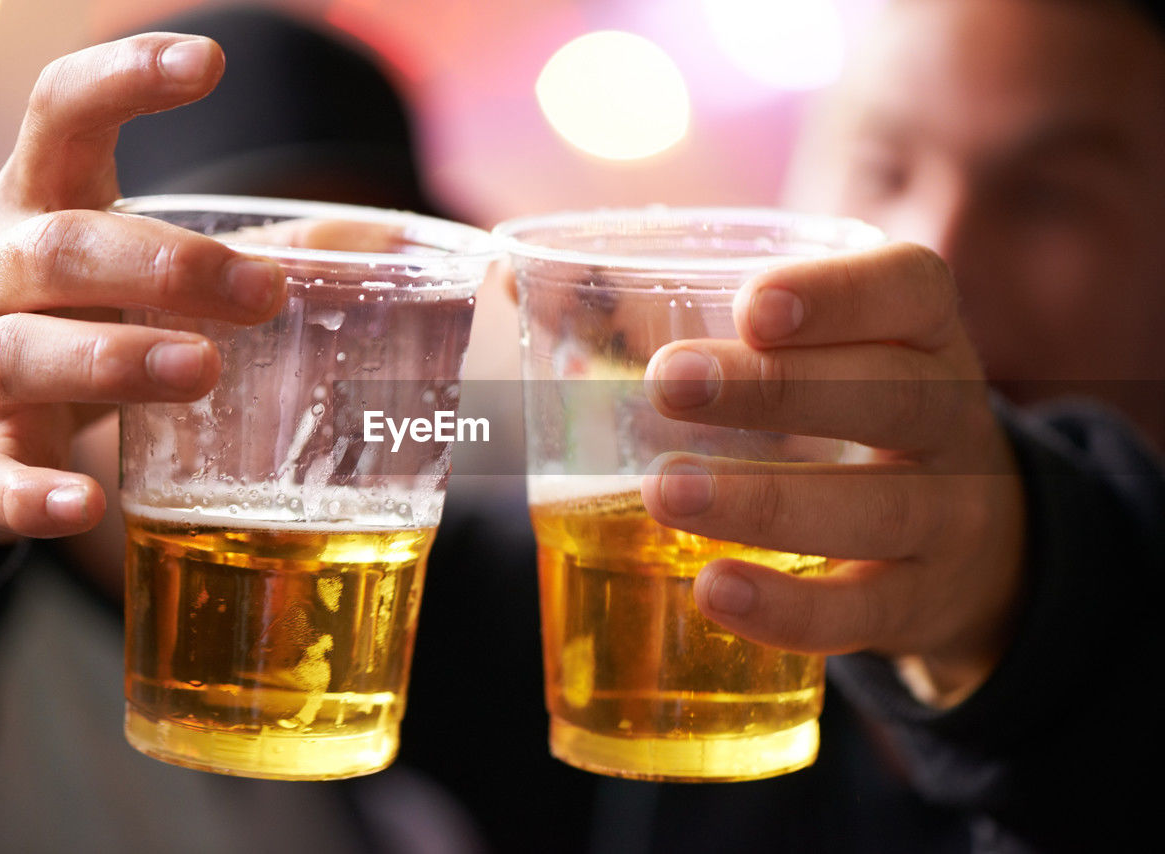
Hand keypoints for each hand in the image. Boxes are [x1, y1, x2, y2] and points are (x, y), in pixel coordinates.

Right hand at [0, 34, 286, 563]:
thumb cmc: (66, 325)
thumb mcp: (132, 272)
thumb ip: (246, 252)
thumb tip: (387, 241)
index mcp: (42, 210)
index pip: (62, 116)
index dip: (125, 79)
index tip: (209, 61)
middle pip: (65, 247)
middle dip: (166, 263)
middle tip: (261, 291)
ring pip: (28, 352)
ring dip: (116, 360)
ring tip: (200, 370)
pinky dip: (36, 494)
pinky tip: (87, 505)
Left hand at [641, 243, 1025, 705]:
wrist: (967, 545)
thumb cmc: (847, 421)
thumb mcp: (822, 361)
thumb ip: (709, 326)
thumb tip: (514, 281)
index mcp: (922, 335)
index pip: (911, 290)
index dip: (840, 294)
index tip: (749, 306)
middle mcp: (950, 417)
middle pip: (893, 395)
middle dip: (779, 388)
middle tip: (666, 381)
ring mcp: (949, 516)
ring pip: (879, 508)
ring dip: (768, 500)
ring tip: (664, 494)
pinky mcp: (921, 604)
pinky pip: (864, 611)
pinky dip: (790, 608)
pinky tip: (714, 591)